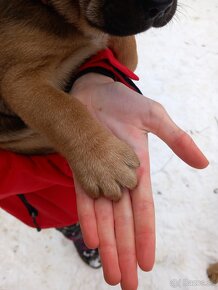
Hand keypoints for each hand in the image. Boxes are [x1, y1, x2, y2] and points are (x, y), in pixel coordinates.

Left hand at [70, 73, 207, 289]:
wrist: (94, 92)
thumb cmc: (125, 103)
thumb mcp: (155, 118)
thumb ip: (177, 139)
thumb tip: (203, 163)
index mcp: (139, 172)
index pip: (144, 211)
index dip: (146, 237)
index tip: (147, 265)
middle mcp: (119, 180)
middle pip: (124, 224)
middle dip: (125, 253)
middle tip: (125, 284)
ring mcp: (100, 176)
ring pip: (105, 218)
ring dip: (108, 246)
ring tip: (109, 273)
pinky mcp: (82, 169)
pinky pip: (85, 199)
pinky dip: (88, 220)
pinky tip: (92, 240)